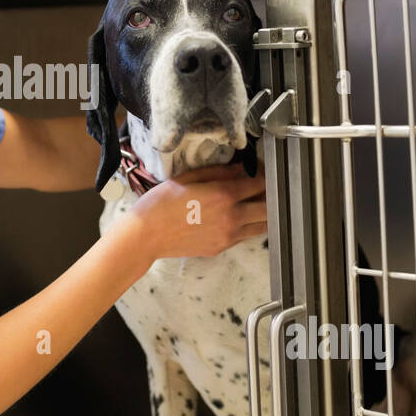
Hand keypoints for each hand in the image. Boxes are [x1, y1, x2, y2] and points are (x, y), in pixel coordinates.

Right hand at [129, 161, 266, 261]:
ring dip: (262, 213)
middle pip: (268, 207)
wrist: (147, 235)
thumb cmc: (162, 203)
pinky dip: (248, 225)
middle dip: (269, 195)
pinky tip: (236, 216)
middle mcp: (232, 217)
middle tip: (260, 187)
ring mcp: (228, 236)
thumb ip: (219, 172)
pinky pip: (245, 235)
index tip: (258, 169)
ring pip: (262, 225)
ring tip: (253, 202)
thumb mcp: (189, 177)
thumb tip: (240, 167)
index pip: (259, 183)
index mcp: (224, 195)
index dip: (262, 173)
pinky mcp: (222, 247)